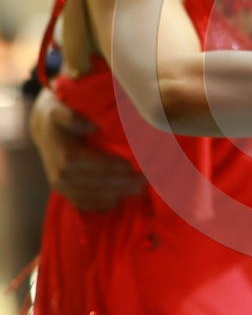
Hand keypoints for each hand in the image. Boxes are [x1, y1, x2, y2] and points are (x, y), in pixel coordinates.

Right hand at [29, 88, 145, 211]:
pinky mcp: (63, 193)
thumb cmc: (58, 116)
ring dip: (117, 195)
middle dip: (123, 183)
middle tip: (145, 180)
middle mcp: (62, 175)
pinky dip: (101, 205)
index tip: (135, 166)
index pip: (98, 165)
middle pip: (98, 183)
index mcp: (67, 156)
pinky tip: (118, 202)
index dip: (117, 167)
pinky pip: (83, 203)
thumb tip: (91, 126)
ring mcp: (61, 187)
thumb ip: (72, 117)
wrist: (43, 128)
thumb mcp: (61, 109)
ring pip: (93, 196)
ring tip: (139, 190)